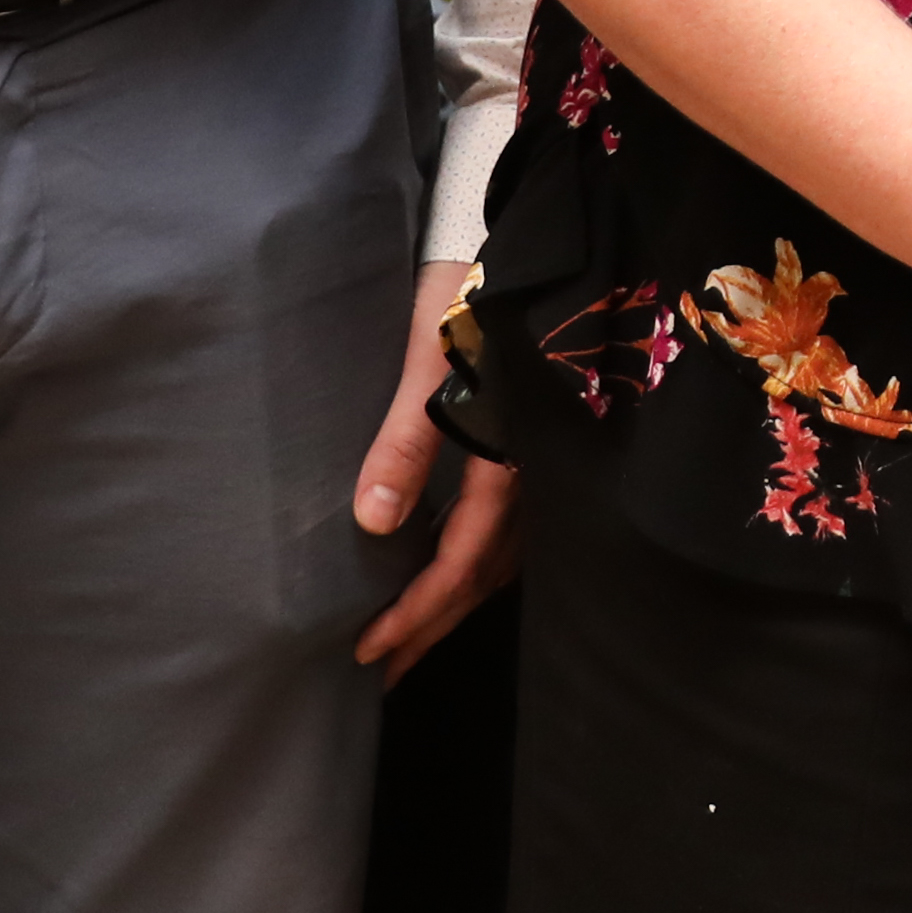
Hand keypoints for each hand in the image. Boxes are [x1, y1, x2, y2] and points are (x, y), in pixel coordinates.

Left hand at [349, 261, 522, 680]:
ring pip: (503, 556)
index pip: (461, 560)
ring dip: (455, 599)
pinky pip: (511, 526)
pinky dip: (477, 561)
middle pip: (484, 574)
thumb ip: (407, 437)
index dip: (416, 612)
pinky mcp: (536, 441)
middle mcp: (535, 470)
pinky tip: (451, 563)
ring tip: (412, 633)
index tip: (369, 651)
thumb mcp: (432, 358)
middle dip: (432, 626)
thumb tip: (372, 522)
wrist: (534, 241)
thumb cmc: (471, 292)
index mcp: (510, 457)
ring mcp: (542, 459)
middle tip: (384, 671)